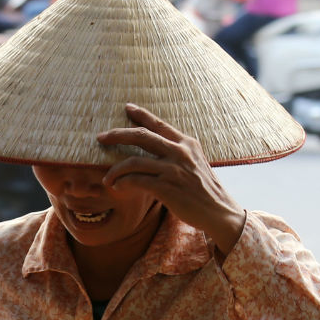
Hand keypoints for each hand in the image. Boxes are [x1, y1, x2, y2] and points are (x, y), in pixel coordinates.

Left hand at [96, 104, 245, 255]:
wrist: (219, 211)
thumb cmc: (203, 190)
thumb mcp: (194, 163)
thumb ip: (177, 153)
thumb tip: (155, 147)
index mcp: (186, 143)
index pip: (158, 124)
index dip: (140, 114)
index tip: (126, 107)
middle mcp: (179, 152)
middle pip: (140, 136)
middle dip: (117, 135)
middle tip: (100, 138)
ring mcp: (173, 170)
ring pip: (133, 161)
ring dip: (115, 170)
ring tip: (106, 179)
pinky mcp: (167, 188)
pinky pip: (136, 181)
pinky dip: (122, 183)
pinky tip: (117, 187)